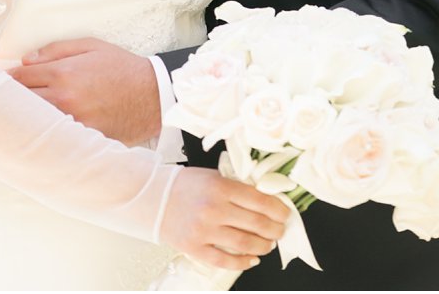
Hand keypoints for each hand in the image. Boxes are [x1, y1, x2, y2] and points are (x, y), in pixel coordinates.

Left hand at [9, 37, 160, 144]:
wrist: (151, 95)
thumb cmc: (122, 68)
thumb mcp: (93, 46)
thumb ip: (57, 49)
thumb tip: (26, 60)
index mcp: (63, 72)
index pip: (19, 76)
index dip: (6, 78)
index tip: (0, 81)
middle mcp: (63, 98)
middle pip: (19, 100)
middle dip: (8, 98)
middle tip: (0, 99)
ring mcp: (70, 120)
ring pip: (30, 121)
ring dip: (21, 117)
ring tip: (14, 115)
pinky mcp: (78, 137)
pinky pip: (50, 136)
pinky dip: (40, 132)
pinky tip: (36, 131)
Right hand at [161, 167, 290, 271]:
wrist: (152, 197)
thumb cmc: (185, 185)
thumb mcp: (215, 177)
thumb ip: (238, 188)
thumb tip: (266, 200)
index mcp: (222, 187)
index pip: (261, 201)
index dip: (278, 210)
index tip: (286, 215)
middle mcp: (215, 209)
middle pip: (256, 223)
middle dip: (274, 230)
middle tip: (280, 232)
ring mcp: (204, 230)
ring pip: (243, 243)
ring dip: (262, 246)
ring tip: (269, 245)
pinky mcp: (194, 247)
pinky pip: (223, 260)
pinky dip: (242, 262)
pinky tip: (252, 259)